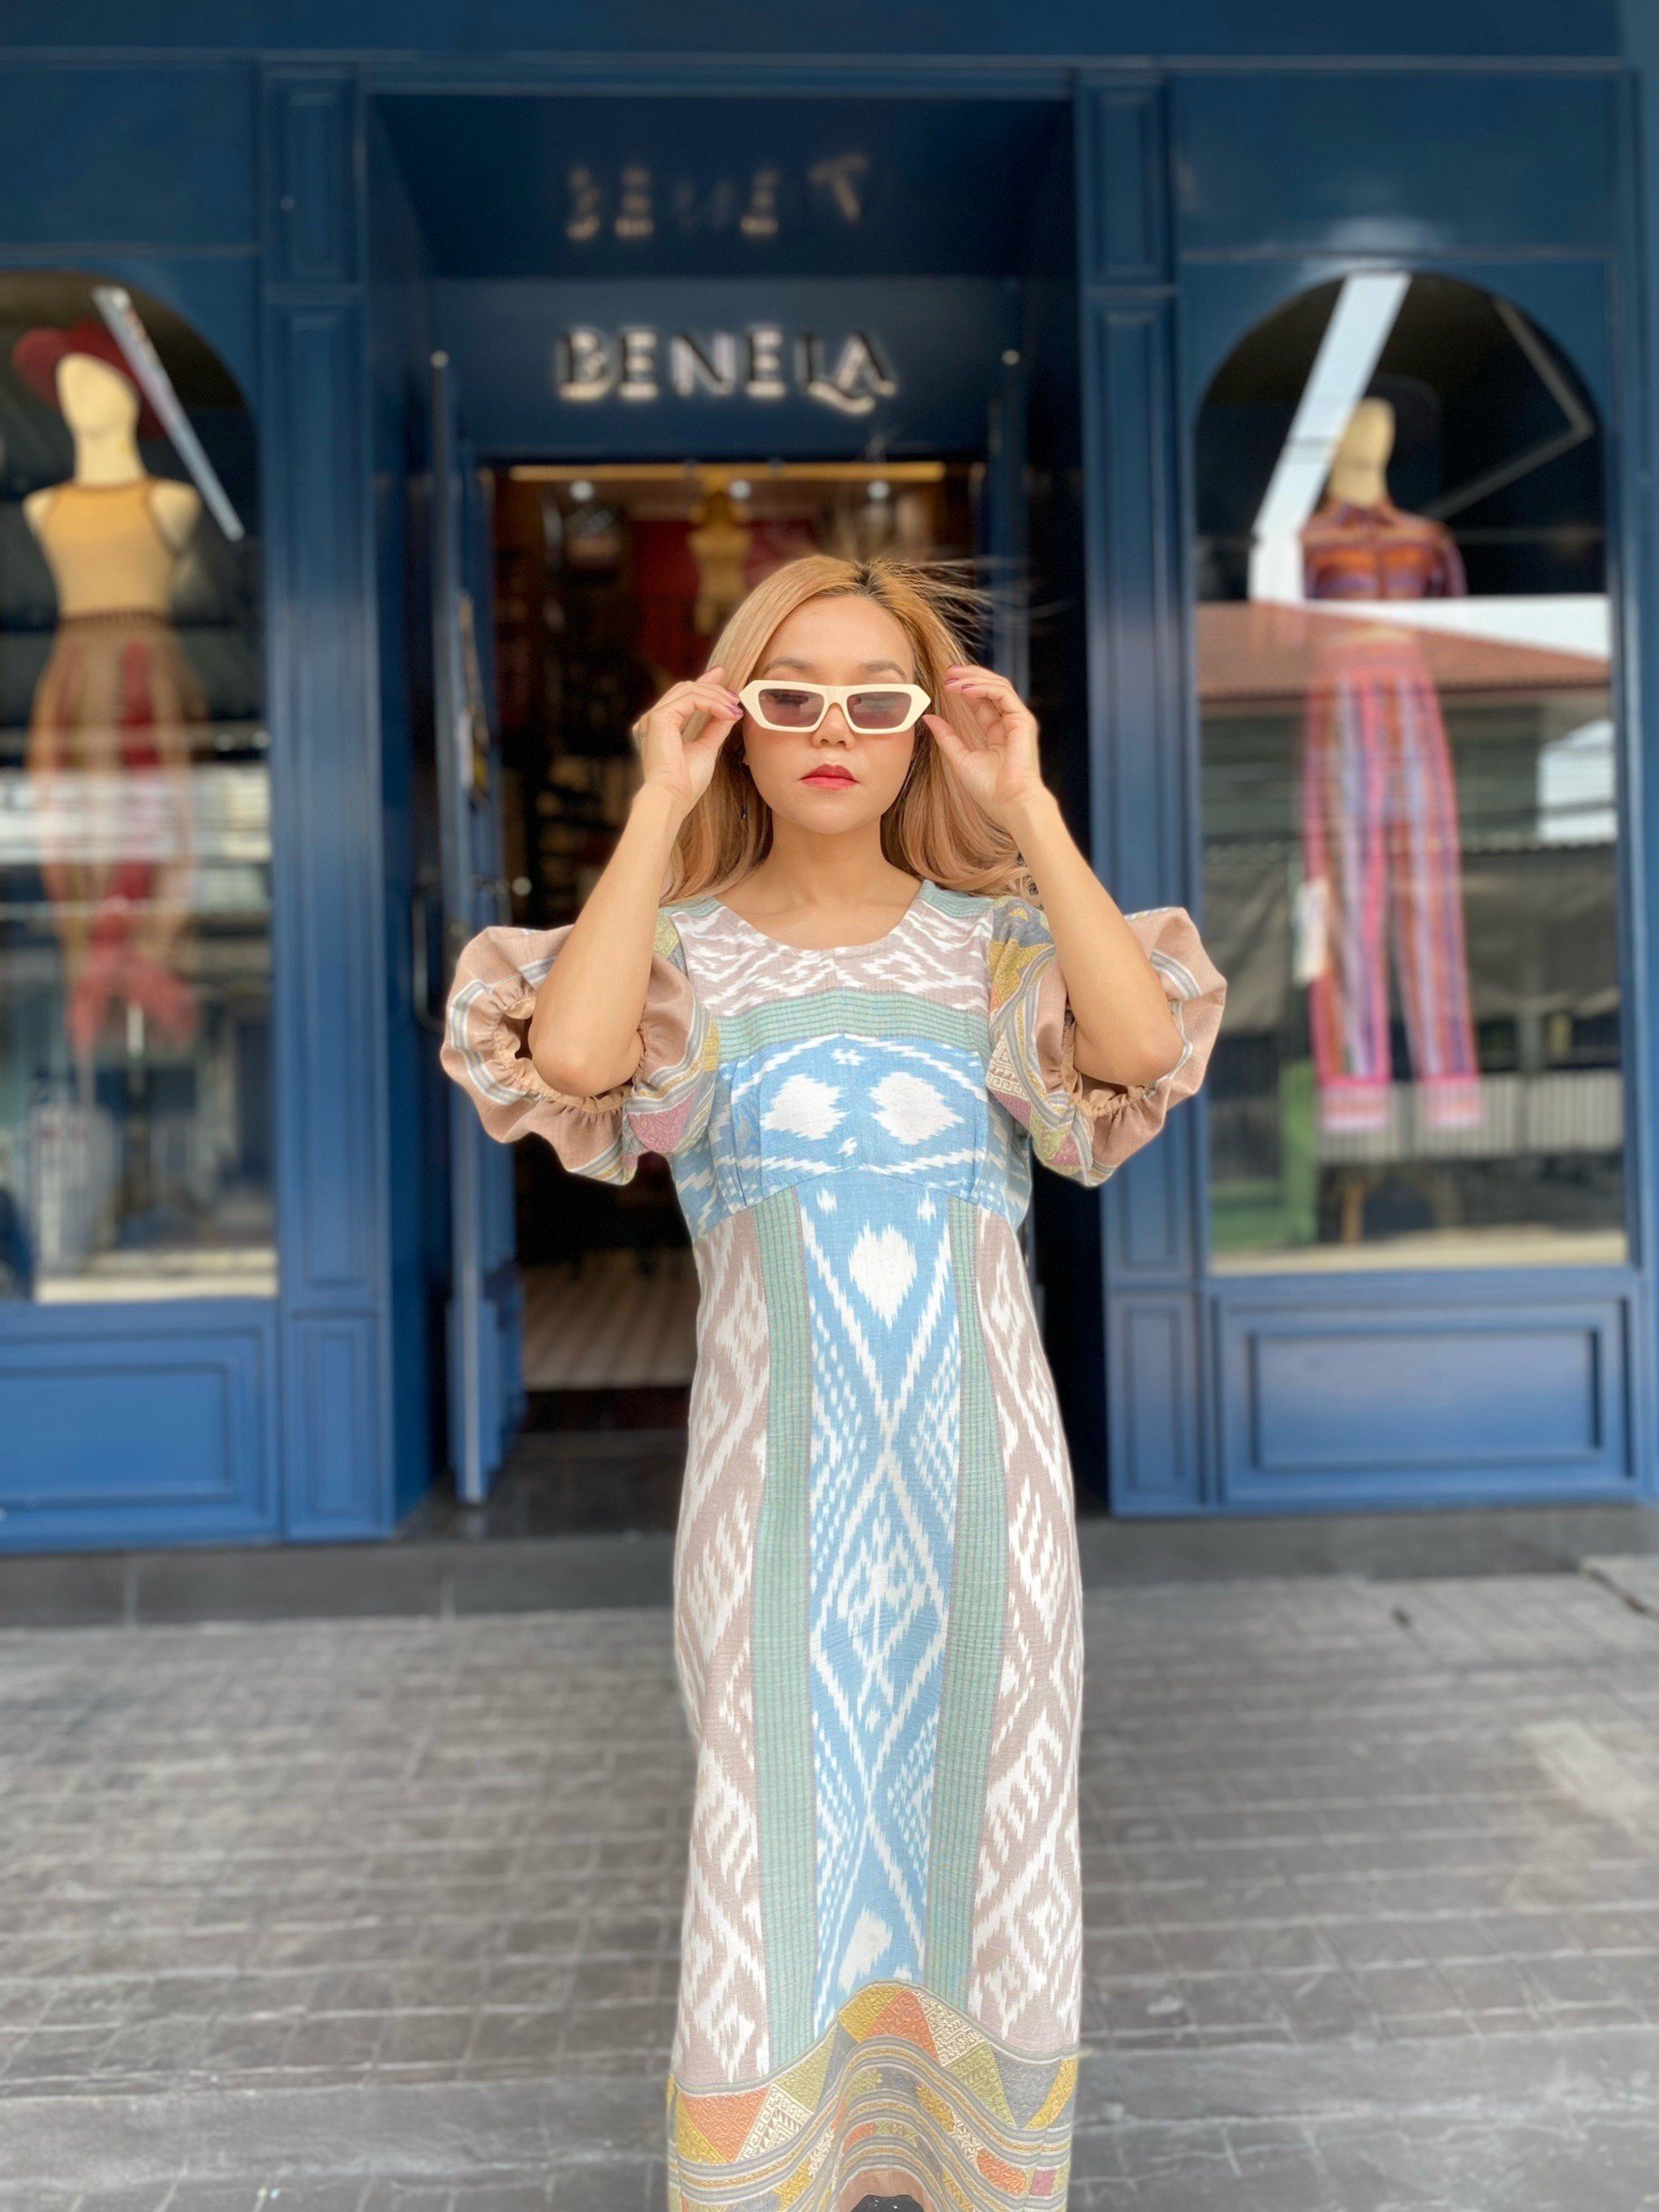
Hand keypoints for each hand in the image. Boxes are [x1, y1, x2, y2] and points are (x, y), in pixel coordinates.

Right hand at [632, 664, 743, 815]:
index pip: (683, 696)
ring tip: (734, 707)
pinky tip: (727, 713)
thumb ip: (715, 728)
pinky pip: (690, 699)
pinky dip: (711, 703)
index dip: (704, 683)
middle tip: (736, 697)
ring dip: (716, 696)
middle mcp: (654, 720)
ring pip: (688, 690)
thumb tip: (730, 712)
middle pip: (686, 689)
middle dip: (713, 688)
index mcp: (662, 727)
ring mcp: (654, 717)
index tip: (722, 676)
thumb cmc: (685, 783)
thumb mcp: (706, 749)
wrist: (672, 798)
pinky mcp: (658, 718)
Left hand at [922, 663, 1046, 825]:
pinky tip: (965, 690)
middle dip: (970, 677)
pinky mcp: (1022, 720)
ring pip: (998, 686)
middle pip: (991, 688)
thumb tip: (928, 718)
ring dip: (974, 679)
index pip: (982, 701)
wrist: (1010, 803)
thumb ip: (947, 737)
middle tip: (948, 673)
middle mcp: (1010, 723)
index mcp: (998, 732)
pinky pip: (1003, 694)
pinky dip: (983, 688)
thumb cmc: (990, 789)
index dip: (965, 688)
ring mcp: (1018, 720)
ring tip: (952, 680)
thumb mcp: (960, 758)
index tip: (945, 683)